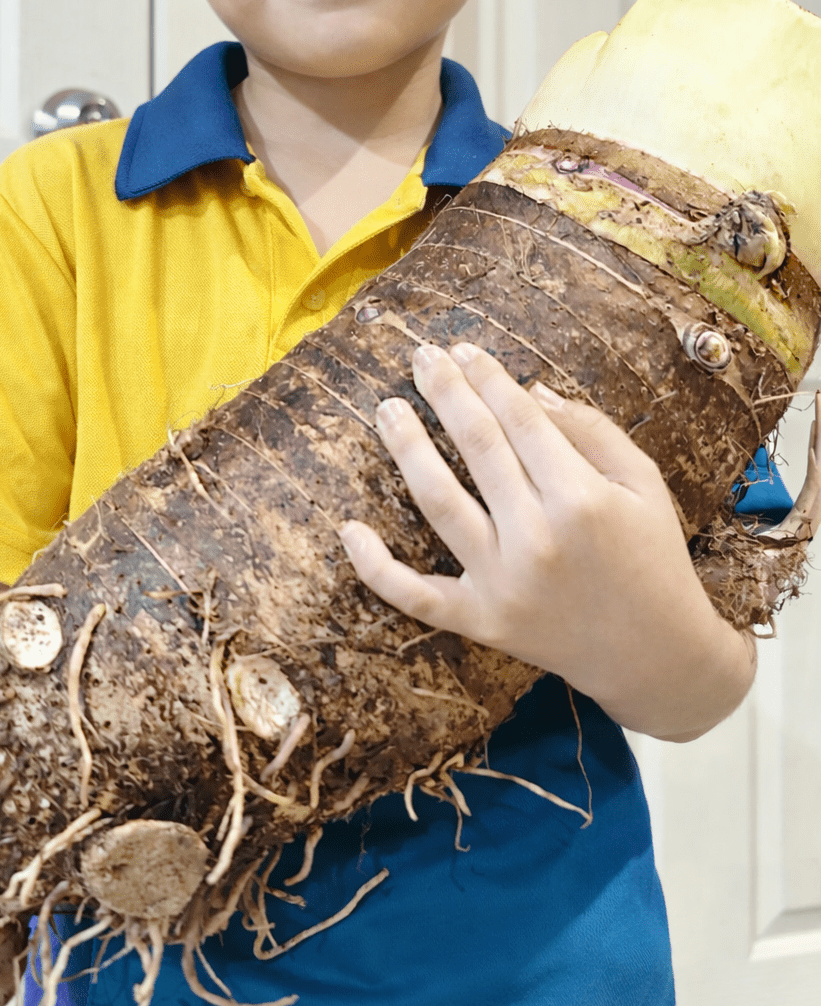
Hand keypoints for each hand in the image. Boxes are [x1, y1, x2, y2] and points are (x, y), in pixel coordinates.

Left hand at [340, 343, 755, 740]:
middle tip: (421, 357)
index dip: (488, 379)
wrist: (655, 656)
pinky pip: (416, 595)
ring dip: (407, 449)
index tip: (465, 350)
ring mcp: (503, 583)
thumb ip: (592, 431)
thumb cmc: (653, 558)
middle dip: (446, 394)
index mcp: (583, 499)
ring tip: (388, 408)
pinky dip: (376, 567)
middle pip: (477, 447)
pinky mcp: (482, 621)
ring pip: (440, 502)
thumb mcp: (644, 483)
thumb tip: (531, 391)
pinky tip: (349, 530)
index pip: (520, 420)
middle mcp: (537, 538)